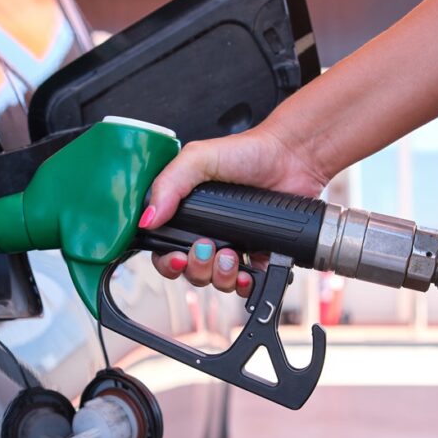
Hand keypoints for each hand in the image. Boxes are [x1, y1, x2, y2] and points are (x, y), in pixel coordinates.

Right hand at [142, 127, 329, 294]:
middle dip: (196, 268)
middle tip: (207, 248)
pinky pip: (246, 283)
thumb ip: (168, 185)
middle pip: (189, 270)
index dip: (166, 260)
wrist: (291, 157)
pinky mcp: (259, 255)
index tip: (177, 257)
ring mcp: (233, 245)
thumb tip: (147, 219)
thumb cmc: (246, 152)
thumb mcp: (197, 159)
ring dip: (220, 276)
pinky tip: (248, 273)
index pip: (163, 249)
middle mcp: (206, 232)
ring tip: (231, 255)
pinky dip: (245, 284)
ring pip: (216, 280)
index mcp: (186, 213)